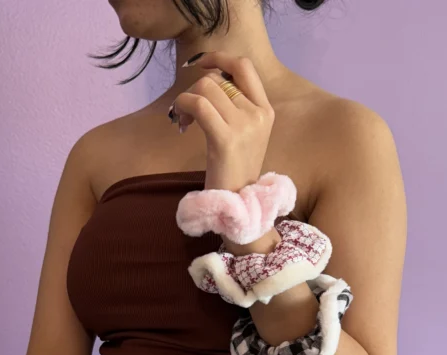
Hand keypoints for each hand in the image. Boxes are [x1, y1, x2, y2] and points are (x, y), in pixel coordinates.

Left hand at [172, 51, 274, 193]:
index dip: (219, 57)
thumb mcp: (244, 135)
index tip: (199, 64)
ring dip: (186, 99)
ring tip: (183, 119)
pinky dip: (183, 106)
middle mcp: (258, 114)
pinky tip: (180, 122)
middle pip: (218, 78)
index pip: (244, 66)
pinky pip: (198, 104)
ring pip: (206, 88)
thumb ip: (234, 106)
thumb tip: (208, 80)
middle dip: (195, 88)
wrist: (238, 204)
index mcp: (266, 110)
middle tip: (186, 110)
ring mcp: (245, 126)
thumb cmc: (234, 172)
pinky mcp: (226, 139)